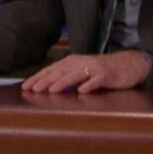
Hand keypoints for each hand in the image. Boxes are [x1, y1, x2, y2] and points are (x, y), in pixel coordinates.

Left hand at [21, 50, 150, 93]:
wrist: (127, 64)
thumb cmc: (100, 70)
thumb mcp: (80, 71)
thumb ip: (65, 77)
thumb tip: (46, 87)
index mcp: (71, 62)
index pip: (51, 70)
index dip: (38, 78)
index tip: (25, 87)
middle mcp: (80, 63)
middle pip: (60, 72)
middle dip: (45, 80)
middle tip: (32, 90)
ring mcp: (94, 68)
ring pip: (75, 75)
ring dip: (63, 82)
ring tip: (52, 90)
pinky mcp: (107, 75)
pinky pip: (97, 81)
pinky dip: (89, 85)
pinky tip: (82, 91)